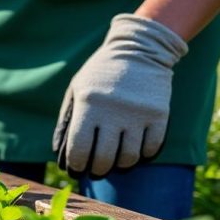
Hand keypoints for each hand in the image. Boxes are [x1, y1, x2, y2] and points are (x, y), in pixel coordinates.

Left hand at [53, 14, 187, 176]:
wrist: (140, 49)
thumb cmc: (101, 73)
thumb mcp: (76, 89)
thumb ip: (66, 119)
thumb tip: (60, 153)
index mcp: (88, 105)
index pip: (79, 148)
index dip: (76, 165)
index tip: (76, 169)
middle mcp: (113, 111)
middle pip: (104, 158)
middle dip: (97, 170)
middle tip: (96, 171)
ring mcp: (138, 114)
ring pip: (129, 157)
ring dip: (120, 166)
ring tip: (115, 163)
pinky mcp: (159, 114)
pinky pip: (152, 147)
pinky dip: (143, 156)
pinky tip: (136, 153)